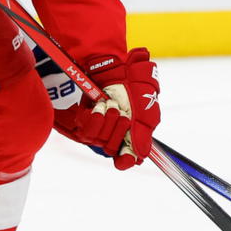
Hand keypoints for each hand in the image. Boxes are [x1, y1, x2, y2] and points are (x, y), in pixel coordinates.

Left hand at [74, 49, 160, 170]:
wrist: (119, 70)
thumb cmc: (136, 90)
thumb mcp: (146, 113)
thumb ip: (143, 136)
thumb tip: (139, 158)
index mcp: (131, 137)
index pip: (126, 160)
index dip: (125, 160)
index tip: (125, 156)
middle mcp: (114, 136)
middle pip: (111, 149)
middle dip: (117, 128)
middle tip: (122, 112)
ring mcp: (99, 129)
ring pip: (98, 139)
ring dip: (106, 119)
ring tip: (111, 104)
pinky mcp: (85, 121)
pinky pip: (85, 130)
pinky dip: (94, 116)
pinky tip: (99, 105)